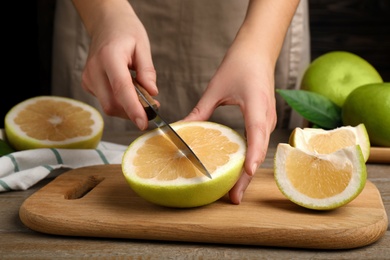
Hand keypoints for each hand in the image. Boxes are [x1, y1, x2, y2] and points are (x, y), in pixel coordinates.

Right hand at [76, 1, 157, 129]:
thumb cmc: (125, 32)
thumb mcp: (142, 46)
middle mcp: (94, 70)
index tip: (143, 123)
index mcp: (109, 58)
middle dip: (133, 112)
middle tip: (152, 107)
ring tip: (141, 96)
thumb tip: (152, 94)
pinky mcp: (88, 84)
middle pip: (113, 104)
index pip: (121, 89)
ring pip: (109, 106)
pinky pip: (106, 101)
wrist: (106, 24)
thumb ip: (147, 71)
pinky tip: (128, 91)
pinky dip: (120, 102)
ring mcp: (88, 78)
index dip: (133, 109)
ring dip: (128, 108)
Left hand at [184, 37, 276, 204]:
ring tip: (233, 191)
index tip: (244, 173)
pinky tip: (235, 170)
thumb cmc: (240, 65)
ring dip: (246, 171)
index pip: (257, 135)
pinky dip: (247, 159)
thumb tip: (183, 128)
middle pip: (257, 151)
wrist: (257, 51)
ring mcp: (267, 120)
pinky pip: (257, 144)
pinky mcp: (264, 121)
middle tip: (233, 198)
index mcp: (257, 106)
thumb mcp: (216, 88)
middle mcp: (266, 117)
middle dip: (246, 176)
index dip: (252, 155)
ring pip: (258, 151)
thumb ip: (201, 110)